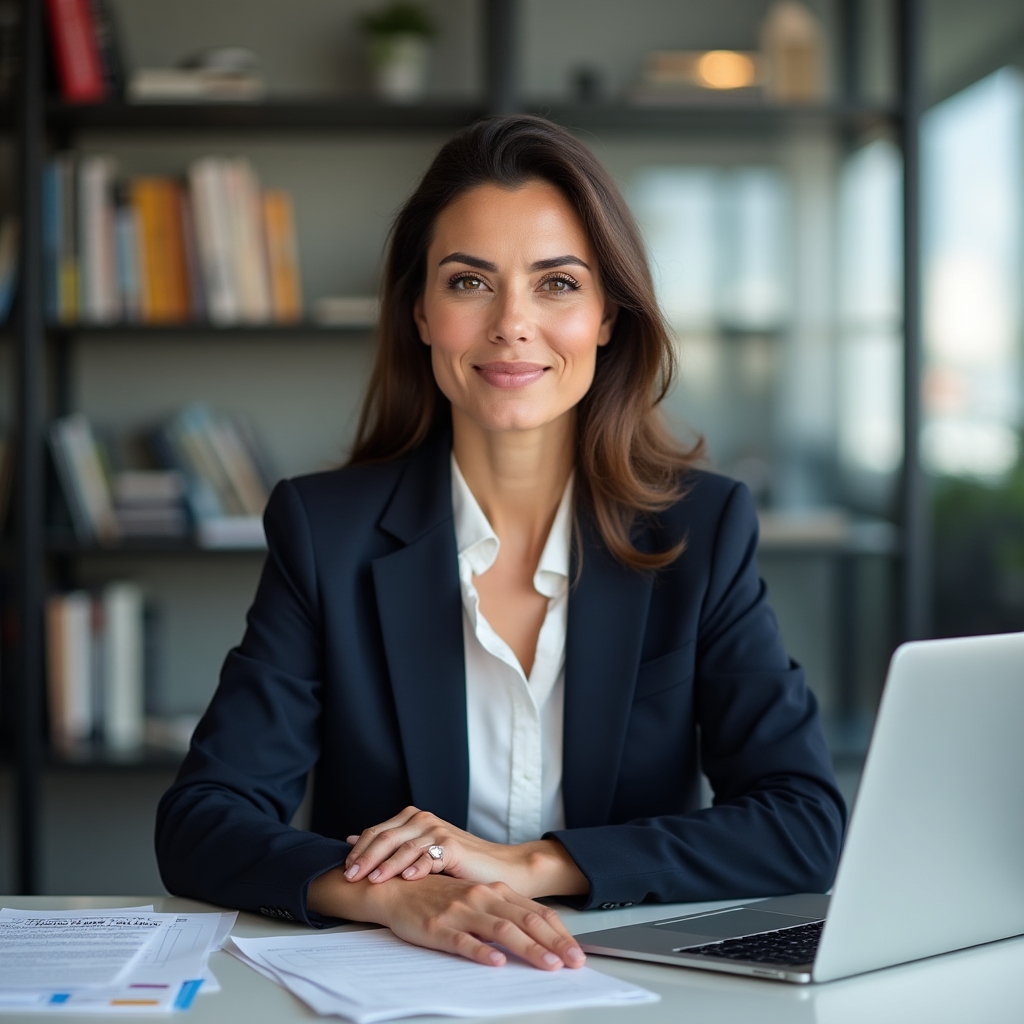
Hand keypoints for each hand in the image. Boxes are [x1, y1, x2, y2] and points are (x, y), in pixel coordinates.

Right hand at [308, 870, 585, 970]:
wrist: (394, 888)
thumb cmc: (436, 895)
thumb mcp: (474, 898)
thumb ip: (502, 912)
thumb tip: (536, 934)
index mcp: (493, 891)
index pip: (535, 911)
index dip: (559, 932)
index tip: (578, 953)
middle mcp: (482, 897)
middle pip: (526, 920)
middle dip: (554, 943)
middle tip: (575, 963)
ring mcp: (461, 912)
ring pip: (502, 930)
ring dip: (529, 948)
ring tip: (548, 964)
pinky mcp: (439, 926)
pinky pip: (463, 940)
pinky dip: (481, 951)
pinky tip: (495, 961)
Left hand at [342, 806, 587, 897]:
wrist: (498, 868)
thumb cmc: (457, 866)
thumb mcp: (419, 854)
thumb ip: (390, 846)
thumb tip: (352, 841)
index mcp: (413, 820)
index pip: (377, 832)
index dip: (359, 850)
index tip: (342, 870)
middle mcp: (424, 820)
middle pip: (385, 837)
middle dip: (365, 858)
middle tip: (350, 877)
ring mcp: (438, 831)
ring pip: (404, 847)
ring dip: (385, 864)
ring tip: (371, 881)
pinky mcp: (453, 846)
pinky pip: (429, 856)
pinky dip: (416, 867)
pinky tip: (406, 878)